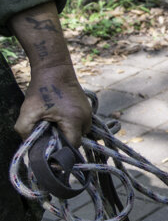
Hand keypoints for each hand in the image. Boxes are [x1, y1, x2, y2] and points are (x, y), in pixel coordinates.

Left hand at [9, 2, 90, 147]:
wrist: (54, 69)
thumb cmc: (41, 90)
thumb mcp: (28, 112)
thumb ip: (25, 131)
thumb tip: (29, 145)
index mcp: (75, 120)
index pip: (73, 146)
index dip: (62, 151)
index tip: (51, 150)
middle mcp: (87, 117)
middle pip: (79, 139)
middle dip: (65, 141)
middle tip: (50, 136)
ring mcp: (89, 111)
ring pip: (81, 131)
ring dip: (69, 132)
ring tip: (54, 126)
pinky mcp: (87, 106)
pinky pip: (82, 122)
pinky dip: (72, 124)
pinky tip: (59, 117)